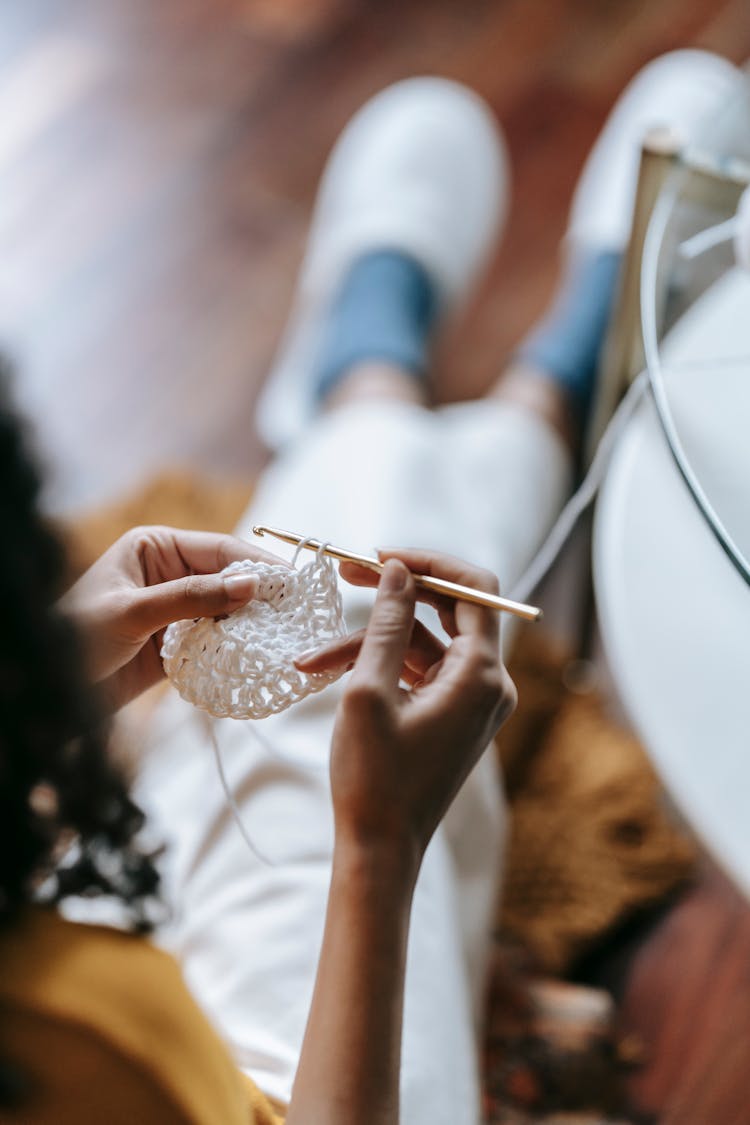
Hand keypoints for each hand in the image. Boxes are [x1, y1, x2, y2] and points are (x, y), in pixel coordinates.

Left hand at [62, 525, 285, 709]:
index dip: (257, 564)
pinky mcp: (176, 646)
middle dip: (260, 596)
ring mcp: (175, 611)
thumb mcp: (133, 612)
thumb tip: (250, 584)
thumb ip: (192, 597)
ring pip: (227, 613)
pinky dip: (235, 650)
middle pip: (229, 580)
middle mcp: (168, 574)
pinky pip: (215, 643)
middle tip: (298, 613)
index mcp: (154, 548)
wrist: (50, 692)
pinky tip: (258, 657)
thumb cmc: (75, 637)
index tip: (292, 582)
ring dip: (252, 625)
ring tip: (286, 637)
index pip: (219, 549)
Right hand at [295, 549, 515, 866]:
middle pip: (448, 610)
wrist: (380, 848)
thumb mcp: (369, 691)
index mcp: (481, 676)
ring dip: (369, 643)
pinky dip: (380, 666)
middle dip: (394, 592)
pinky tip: (328, 670)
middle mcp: (489, 684)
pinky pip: (419, 670)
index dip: (430, 563)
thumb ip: (388, 624)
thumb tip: (399, 570)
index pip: (475, 589)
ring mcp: (472, 700)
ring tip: (312, 658)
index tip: (381, 555)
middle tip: (346, 571)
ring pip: (421, 643)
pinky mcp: (452, 713)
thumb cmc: (373, 777)